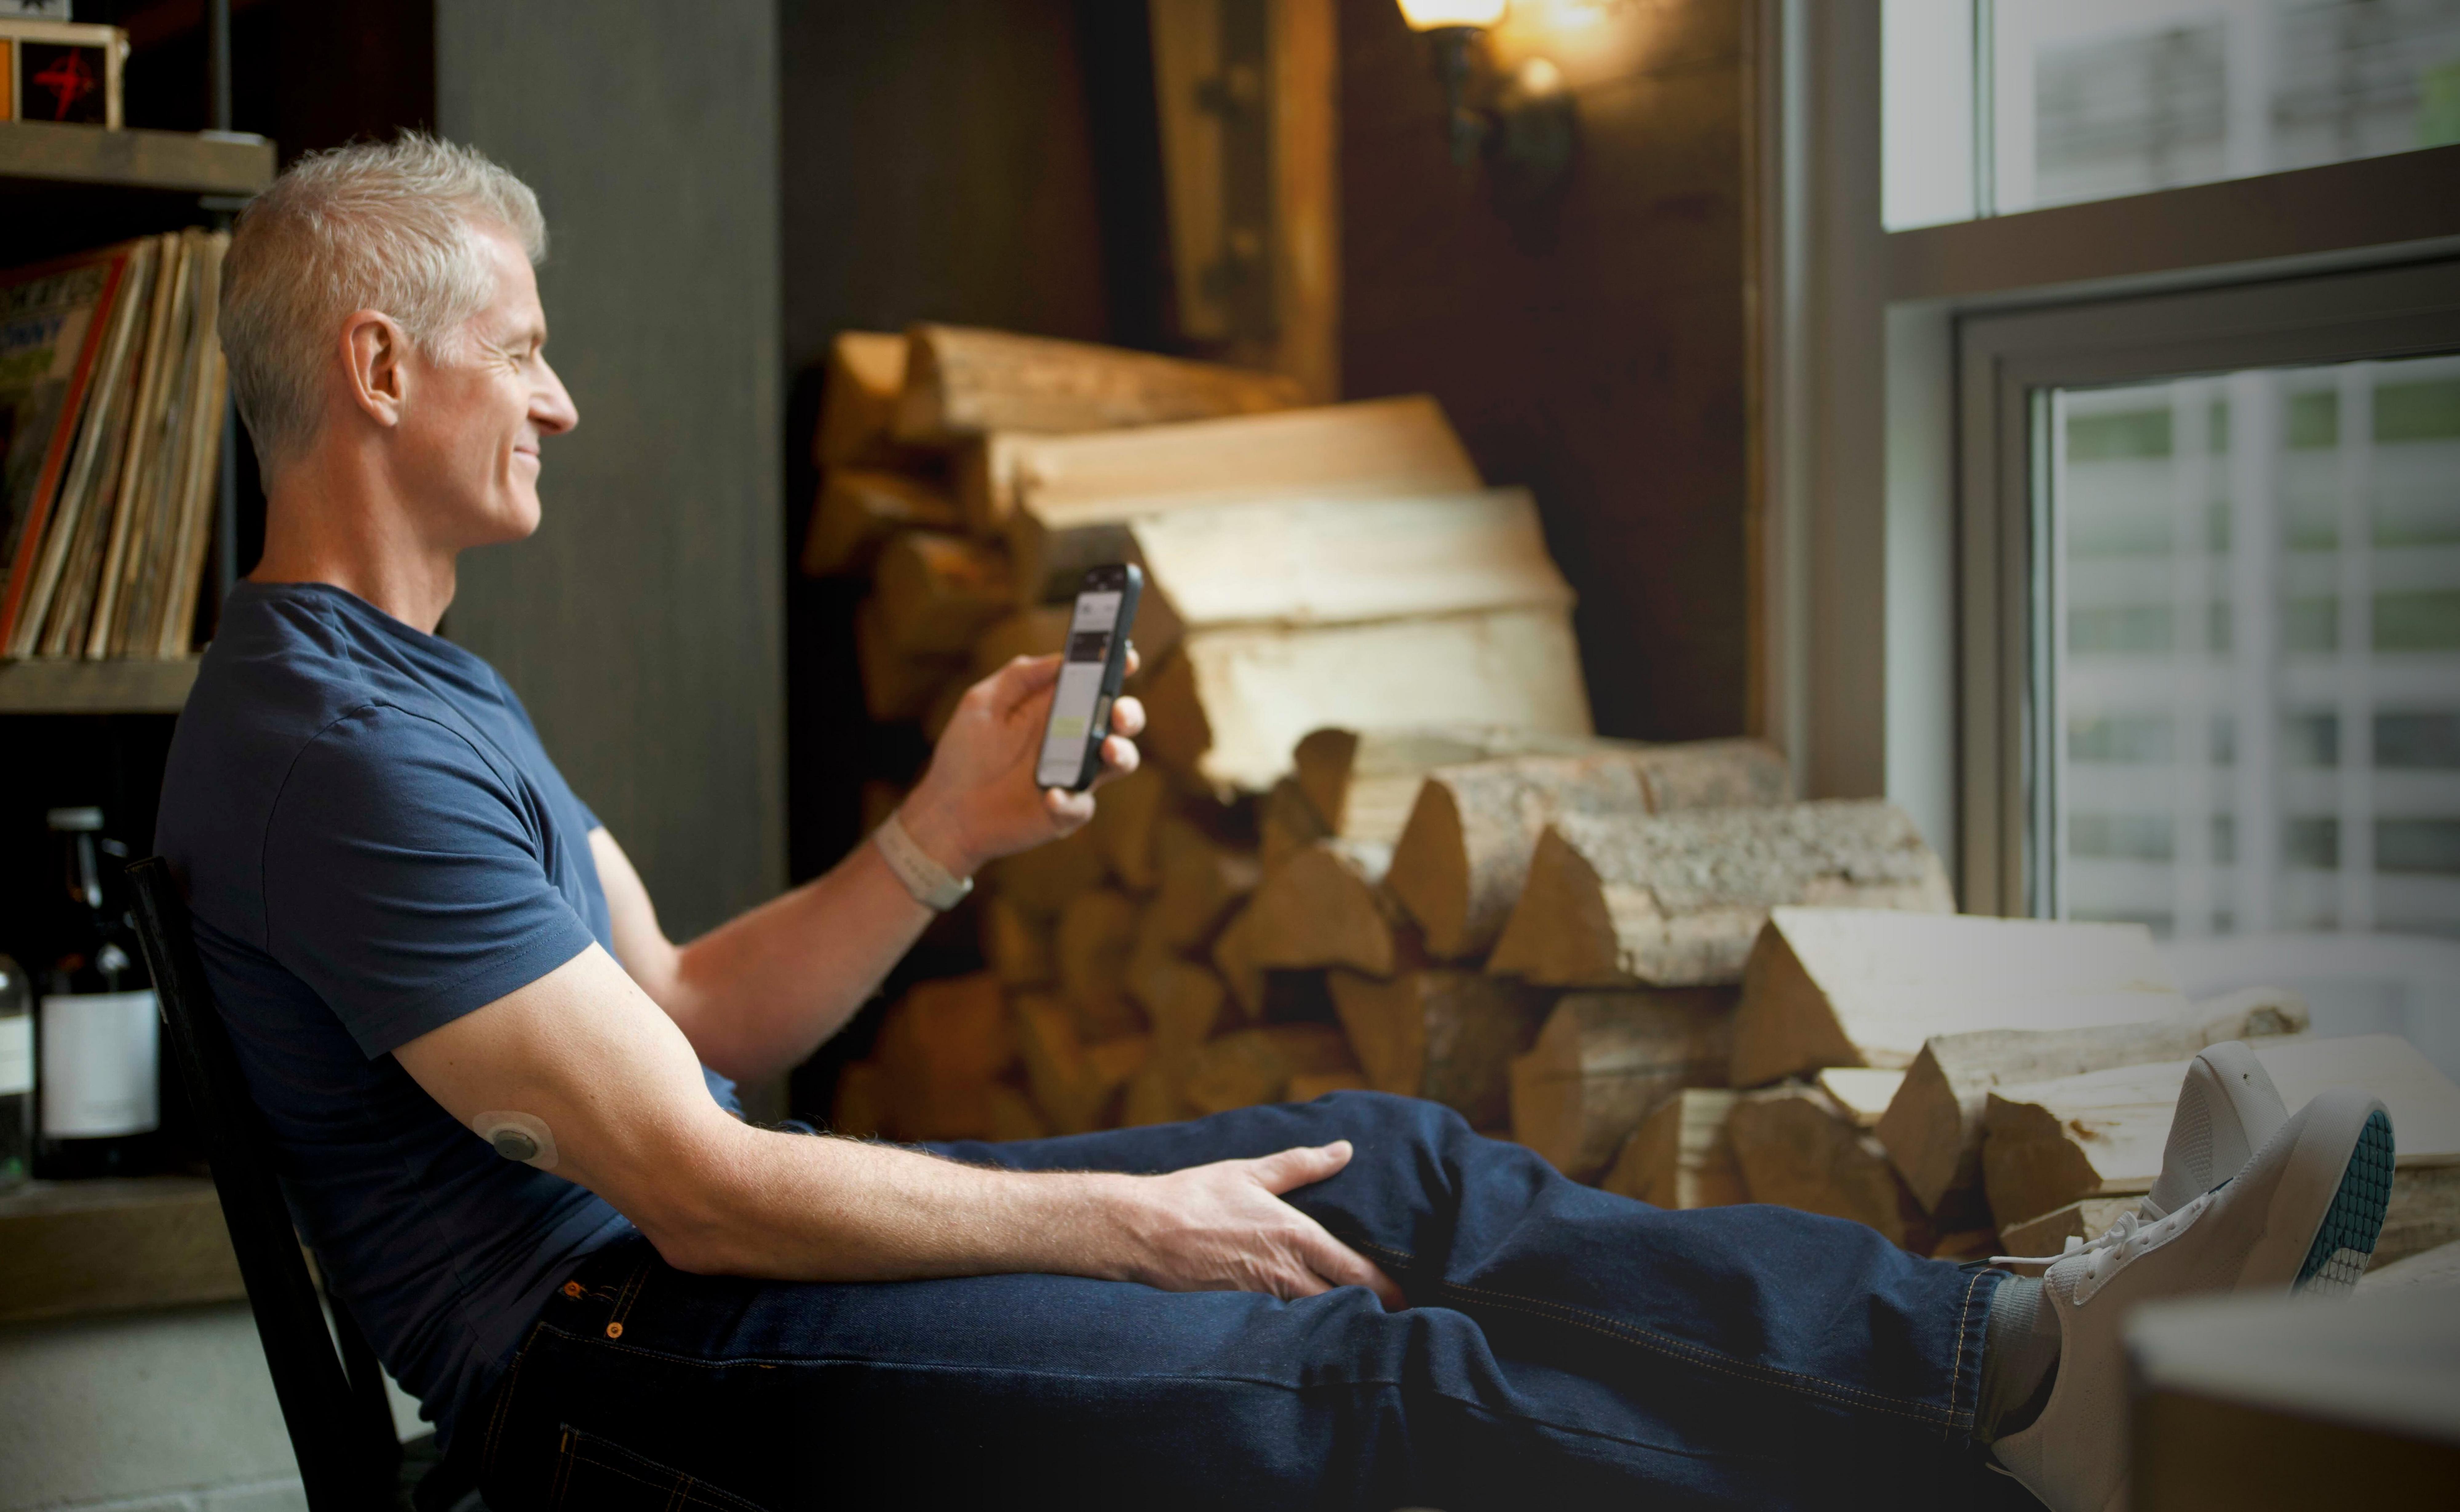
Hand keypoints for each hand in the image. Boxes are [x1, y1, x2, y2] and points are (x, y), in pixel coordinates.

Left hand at [899, 651, 1144, 875]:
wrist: (948, 810)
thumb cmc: (965, 753)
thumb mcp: (983, 702)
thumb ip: (1020, 675)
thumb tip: (1062, 658)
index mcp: (1059, 709)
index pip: (1098, 685)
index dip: (1118, 669)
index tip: (1126, 658)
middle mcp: (1074, 740)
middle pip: (1119, 721)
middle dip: (1128, 712)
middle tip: (1118, 712)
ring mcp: (1074, 775)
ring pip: (1120, 761)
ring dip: (1122, 753)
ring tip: (1107, 750)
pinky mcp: (1064, 811)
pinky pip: (1081, 805)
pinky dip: (1070, 801)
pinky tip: (1049, 795)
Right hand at [1102, 1142, 1404, 1307]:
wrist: (1143, 1229)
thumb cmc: (1197, 1195)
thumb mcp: (1251, 1172)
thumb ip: (1302, 1165)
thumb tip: (1343, 1149)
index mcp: (1298, 1236)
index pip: (1358, 1272)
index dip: (1389, 1290)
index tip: (1409, 1299)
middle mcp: (1287, 1271)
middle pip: (1345, 1303)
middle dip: (1372, 1314)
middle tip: (1396, 1320)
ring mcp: (1264, 1296)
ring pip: (1316, 1318)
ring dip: (1338, 1321)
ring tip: (1360, 1323)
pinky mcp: (1242, 1311)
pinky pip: (1283, 1325)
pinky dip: (1302, 1328)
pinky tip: (1310, 1329)